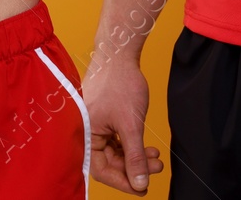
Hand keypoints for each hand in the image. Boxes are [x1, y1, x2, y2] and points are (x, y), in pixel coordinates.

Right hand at [84, 55, 163, 194]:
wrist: (119, 53)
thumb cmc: (120, 84)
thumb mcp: (131, 124)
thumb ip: (135, 157)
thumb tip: (139, 184)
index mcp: (84, 135)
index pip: (101, 170)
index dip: (123, 181)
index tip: (142, 188)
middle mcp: (85, 132)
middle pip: (109, 162)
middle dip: (133, 167)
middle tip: (155, 168)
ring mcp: (93, 125)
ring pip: (114, 152)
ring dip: (135, 157)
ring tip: (156, 157)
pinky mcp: (101, 119)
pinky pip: (115, 140)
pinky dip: (131, 145)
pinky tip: (148, 148)